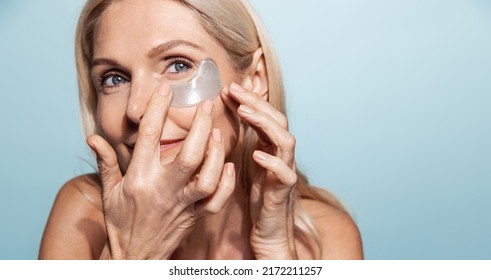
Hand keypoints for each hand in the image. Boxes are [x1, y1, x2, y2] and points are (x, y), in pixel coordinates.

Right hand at [87, 84, 235, 258]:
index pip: (149, 137)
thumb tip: (93, 137)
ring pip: (207, 177)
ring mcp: (182, 204)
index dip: (158, 110)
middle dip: (200, 127)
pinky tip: (228, 165)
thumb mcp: (109, 192)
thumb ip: (106, 162)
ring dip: (216, 153)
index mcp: (140, 178)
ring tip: (217, 132)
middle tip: (207, 104)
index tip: (166, 89)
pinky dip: (226, 183)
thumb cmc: (121, 222)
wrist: (135, 258)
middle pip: (188, 155)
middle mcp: (163, 189)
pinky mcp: (196, 216)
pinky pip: (217, 200)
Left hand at [221, 83, 297, 258]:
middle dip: (256, 102)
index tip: (227, 88)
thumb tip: (223, 119)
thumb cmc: (258, 198)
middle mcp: (282, 155)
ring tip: (244, 112)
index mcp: (271, 148)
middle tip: (233, 89)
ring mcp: (286, 171)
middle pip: (278, 120)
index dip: (249, 100)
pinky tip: (256, 154)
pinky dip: (272, 162)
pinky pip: (285, 174)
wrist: (270, 232)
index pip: (265, 116)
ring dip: (265, 124)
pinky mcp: (284, 192)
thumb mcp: (249, 165)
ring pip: (287, 141)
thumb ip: (244, 143)